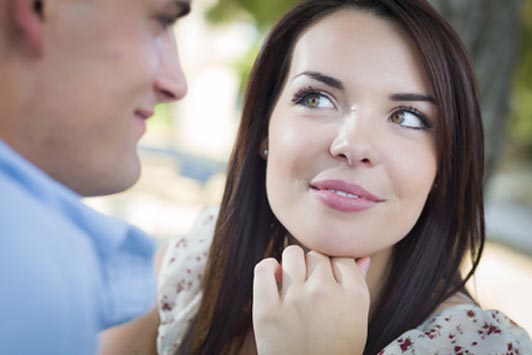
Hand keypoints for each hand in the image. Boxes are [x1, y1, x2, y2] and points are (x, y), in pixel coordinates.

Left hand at [252, 245, 370, 354]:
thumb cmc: (336, 351)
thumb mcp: (357, 321)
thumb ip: (359, 284)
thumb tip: (362, 256)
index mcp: (354, 296)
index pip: (342, 258)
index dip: (336, 269)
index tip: (330, 285)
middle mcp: (325, 293)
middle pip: (317, 256)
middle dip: (315, 269)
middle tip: (312, 290)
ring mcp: (295, 301)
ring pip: (293, 254)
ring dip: (293, 264)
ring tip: (294, 282)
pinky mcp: (267, 311)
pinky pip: (264, 269)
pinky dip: (269, 268)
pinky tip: (275, 276)